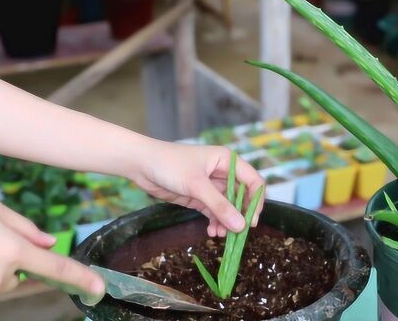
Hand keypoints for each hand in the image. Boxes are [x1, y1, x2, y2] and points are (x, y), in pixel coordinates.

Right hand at [0, 201, 104, 297]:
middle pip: (26, 272)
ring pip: (7, 278)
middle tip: (1, 237)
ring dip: (1, 264)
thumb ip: (24, 227)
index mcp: (12, 252)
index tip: (99, 287)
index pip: (57, 268)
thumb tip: (50, 243)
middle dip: (20, 257)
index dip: (80, 277)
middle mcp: (1, 276)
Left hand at [130, 143, 264, 236]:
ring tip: (220, 235)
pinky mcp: (200, 197)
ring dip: (227, 222)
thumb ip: (219, 206)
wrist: (141, 164)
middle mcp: (223, 173)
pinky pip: (214, 212)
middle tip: (237, 234)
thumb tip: (241, 225)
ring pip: (228, 207)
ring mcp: (211, 186)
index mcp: (228, 161)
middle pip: (242, 197)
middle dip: (240, 215)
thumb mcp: (196, 186)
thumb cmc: (170, 165)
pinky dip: (215, 222)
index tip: (251, 221)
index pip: (253, 182)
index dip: (256, 201)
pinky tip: (211, 232)